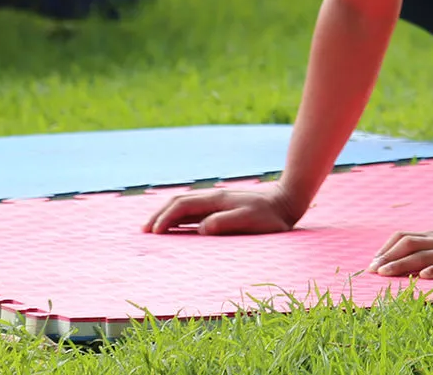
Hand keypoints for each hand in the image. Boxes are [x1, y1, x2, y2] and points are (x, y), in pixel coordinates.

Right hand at [143, 188, 295, 235]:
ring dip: (167, 215)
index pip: (182, 206)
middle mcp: (214, 198)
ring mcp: (218, 202)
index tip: (153, 233)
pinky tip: (177, 227)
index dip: (165, 218)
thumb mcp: (250, 220)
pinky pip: (195, 210)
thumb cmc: (271, 216)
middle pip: (178, 202)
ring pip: (184, 204)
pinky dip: (180, 217)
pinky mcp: (223, 207)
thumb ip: (226, 222)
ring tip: (154, 229)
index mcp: (217, 200)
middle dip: (159, 215)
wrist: (288, 202)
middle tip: (144, 231)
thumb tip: (200, 229)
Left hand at [367, 223, 432, 278]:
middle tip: (372, 271)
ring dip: (402, 264)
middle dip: (388, 257)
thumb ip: (429, 246)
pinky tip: (424, 276)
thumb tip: (402, 257)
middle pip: (409, 245)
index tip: (372, 263)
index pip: (404, 237)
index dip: (386, 248)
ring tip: (386, 273)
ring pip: (424, 255)